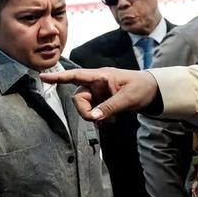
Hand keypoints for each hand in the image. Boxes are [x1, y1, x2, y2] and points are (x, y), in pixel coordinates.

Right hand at [40, 67, 158, 120]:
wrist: (154, 92)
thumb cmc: (142, 88)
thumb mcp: (128, 98)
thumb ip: (110, 107)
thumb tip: (93, 117)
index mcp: (101, 76)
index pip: (77, 75)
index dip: (60, 77)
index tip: (43, 76)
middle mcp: (97, 84)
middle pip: (79, 98)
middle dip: (85, 111)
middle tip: (98, 120)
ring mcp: (100, 93)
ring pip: (86, 107)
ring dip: (94, 116)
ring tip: (109, 121)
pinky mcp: (103, 101)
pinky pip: (94, 111)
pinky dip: (99, 118)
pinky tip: (111, 121)